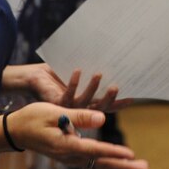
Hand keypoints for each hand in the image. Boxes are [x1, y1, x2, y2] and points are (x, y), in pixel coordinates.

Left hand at [3, 64, 131, 111]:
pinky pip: (67, 94)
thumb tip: (113, 60)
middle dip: (109, 98)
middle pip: (98, 108)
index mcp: (87, 103)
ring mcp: (68, 108)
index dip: (119, 102)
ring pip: (84, 102)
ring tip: (98, 74)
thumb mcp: (80, 71)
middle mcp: (80, 108)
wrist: (35, 78)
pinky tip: (78, 70)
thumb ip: (94, 71)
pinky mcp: (56, 104)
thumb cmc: (58, 74)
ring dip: (92, 88)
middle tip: (117, 86)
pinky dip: (73, 82)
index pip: (107, 105)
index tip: (133, 96)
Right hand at [8, 103, 149, 168]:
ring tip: (141, 166)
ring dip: (121, 166)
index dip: (112, 151)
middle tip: (146, 168)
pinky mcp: (72, 155)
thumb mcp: (55, 112)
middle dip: (125, 167)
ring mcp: (71, 158)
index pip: (94, 150)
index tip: (130, 154)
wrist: (16, 130)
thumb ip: (79, 116)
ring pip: (100, 165)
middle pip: (102, 163)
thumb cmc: (33, 118)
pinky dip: (110, 162)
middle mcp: (71, 155)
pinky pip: (94, 162)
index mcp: (66, 145)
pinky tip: (121, 162)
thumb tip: (101, 119)